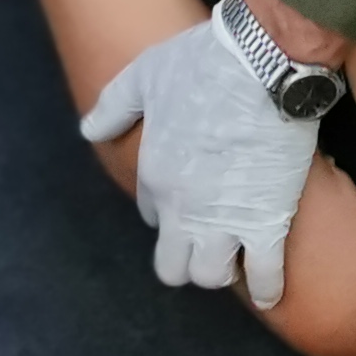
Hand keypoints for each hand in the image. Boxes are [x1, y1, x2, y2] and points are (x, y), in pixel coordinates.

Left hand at [77, 15, 320, 305]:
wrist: (262, 63)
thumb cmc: (201, 64)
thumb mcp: (143, 77)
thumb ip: (113, 107)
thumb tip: (88, 130)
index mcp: (154, 174)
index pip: (151, 214)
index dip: (167, 210)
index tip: (186, 200)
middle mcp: (182, 208)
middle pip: (172, 264)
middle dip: (186, 260)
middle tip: (205, 245)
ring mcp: (224, 220)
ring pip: (211, 276)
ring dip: (221, 270)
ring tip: (235, 258)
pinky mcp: (266, 221)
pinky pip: (262, 274)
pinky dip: (265, 288)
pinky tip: (267, 292)